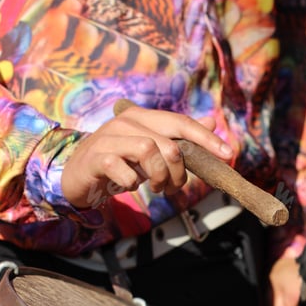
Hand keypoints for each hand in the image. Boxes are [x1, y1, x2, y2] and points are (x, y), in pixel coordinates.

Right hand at [61, 106, 232, 207]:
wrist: (78, 174)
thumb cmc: (119, 161)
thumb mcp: (150, 147)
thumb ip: (178, 136)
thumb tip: (212, 120)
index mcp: (142, 117)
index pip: (180, 122)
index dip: (206, 138)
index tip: (228, 153)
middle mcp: (126, 122)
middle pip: (168, 142)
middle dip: (179, 171)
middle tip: (174, 187)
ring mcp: (109, 138)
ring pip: (148, 151)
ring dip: (159, 177)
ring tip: (156, 188)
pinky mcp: (96, 159)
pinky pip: (125, 171)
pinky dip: (133, 183)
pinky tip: (131, 185)